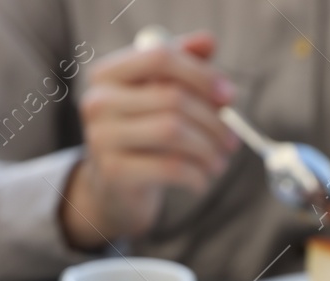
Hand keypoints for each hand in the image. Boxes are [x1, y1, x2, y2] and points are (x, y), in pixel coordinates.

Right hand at [61, 32, 237, 248]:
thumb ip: (182, 65)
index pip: (161, 57)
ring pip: (173, 131)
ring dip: (208, 148)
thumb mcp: (160, 95)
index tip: (229, 96)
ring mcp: (101, 137)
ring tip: (219, 161)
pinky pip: (169, 167)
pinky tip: (202, 180)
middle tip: (231, 140)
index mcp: (108, 73)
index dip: (202, 74)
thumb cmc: (143, 135)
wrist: (112, 188)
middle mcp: (98, 101)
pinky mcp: (112, 171)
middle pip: (173, 97)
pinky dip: (196, 174)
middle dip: (213, 120)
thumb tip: (207, 42)